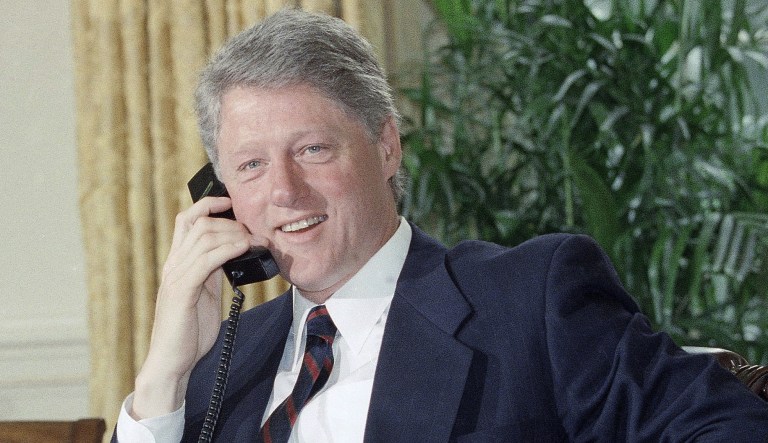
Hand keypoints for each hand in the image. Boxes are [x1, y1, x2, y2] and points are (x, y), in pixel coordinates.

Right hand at [130, 196, 251, 418]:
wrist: (172, 362)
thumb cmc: (189, 331)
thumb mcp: (204, 293)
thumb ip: (213, 272)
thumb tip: (235, 253)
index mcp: (178, 263)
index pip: (186, 220)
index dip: (207, 204)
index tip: (230, 202)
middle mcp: (173, 265)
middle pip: (198, 223)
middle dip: (230, 222)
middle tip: (253, 233)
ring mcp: (175, 277)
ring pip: (202, 237)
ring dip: (234, 234)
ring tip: (254, 242)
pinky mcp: (181, 292)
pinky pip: (204, 260)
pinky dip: (226, 249)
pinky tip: (243, 248)